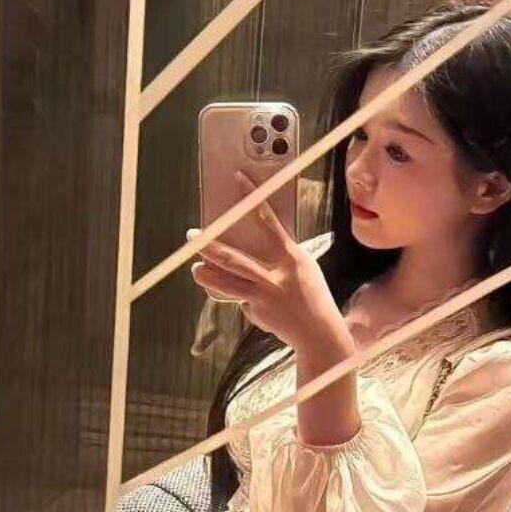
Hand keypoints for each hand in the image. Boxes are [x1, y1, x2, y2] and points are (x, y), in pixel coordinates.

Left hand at [189, 172, 348, 352]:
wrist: (319, 332)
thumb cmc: (311, 294)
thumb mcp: (302, 268)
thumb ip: (277, 257)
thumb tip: (246, 248)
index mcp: (292, 258)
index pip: (269, 221)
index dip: (253, 199)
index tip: (238, 179)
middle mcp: (276, 276)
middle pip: (233, 258)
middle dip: (208, 246)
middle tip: (191, 235)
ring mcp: (264, 296)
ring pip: (225, 282)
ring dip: (205, 275)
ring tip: (195, 270)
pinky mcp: (257, 312)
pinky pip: (239, 300)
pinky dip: (239, 298)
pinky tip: (250, 302)